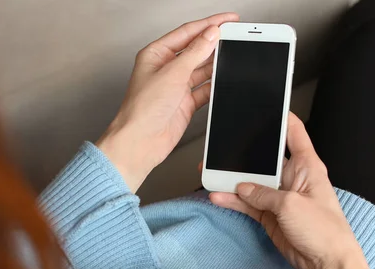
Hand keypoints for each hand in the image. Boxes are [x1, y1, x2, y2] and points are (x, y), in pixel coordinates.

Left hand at [97, 13, 239, 191]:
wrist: (140, 142)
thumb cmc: (142, 109)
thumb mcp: (172, 73)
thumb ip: (195, 53)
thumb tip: (211, 34)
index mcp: (156, 54)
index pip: (187, 32)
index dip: (209, 24)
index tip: (228, 19)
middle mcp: (166, 69)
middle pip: (196, 50)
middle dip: (214, 43)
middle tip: (234, 36)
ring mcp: (176, 87)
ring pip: (202, 70)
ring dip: (216, 64)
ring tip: (233, 56)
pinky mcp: (185, 103)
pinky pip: (205, 90)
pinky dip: (215, 85)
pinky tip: (223, 80)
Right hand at [210, 113, 373, 268]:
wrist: (326, 264)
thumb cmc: (323, 230)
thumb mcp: (291, 205)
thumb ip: (263, 193)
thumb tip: (242, 188)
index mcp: (306, 166)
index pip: (294, 133)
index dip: (280, 117)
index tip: (262, 105)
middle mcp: (292, 177)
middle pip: (264, 157)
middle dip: (243, 152)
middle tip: (221, 146)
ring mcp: (279, 197)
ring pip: (251, 182)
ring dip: (232, 180)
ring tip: (209, 173)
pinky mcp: (270, 215)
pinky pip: (248, 203)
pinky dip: (233, 201)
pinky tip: (218, 196)